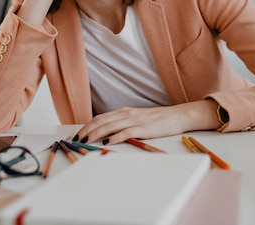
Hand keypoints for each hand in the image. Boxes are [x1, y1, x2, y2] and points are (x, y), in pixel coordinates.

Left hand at [75, 101, 221, 144]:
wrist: (177, 116)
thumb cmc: (158, 120)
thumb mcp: (137, 119)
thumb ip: (124, 124)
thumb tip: (107, 134)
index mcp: (124, 112)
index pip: (100, 118)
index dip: (87, 125)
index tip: (77, 134)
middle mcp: (127, 114)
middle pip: (102, 121)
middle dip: (87, 130)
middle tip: (76, 139)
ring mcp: (135, 120)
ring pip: (111, 126)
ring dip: (97, 134)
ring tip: (86, 141)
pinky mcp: (144, 128)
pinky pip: (126, 132)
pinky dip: (115, 137)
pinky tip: (107, 142)